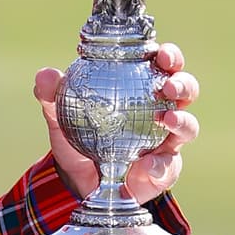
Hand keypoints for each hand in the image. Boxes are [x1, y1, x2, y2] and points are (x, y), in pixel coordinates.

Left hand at [33, 43, 199, 204]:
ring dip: (183, 120)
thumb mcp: (60, 115)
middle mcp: (161, 110)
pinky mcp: (164, 169)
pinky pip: (168, 166)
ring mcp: (167, 141)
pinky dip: (160, 165)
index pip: (161, 65)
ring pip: (188, 125)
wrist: (78, 181)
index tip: (161, 54)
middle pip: (185, 90)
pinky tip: (148, 166)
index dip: (168, 56)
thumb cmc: (78, 136)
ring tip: (169, 119)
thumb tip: (46, 75)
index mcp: (140, 87)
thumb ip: (51, 94)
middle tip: (169, 85)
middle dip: (183, 83)